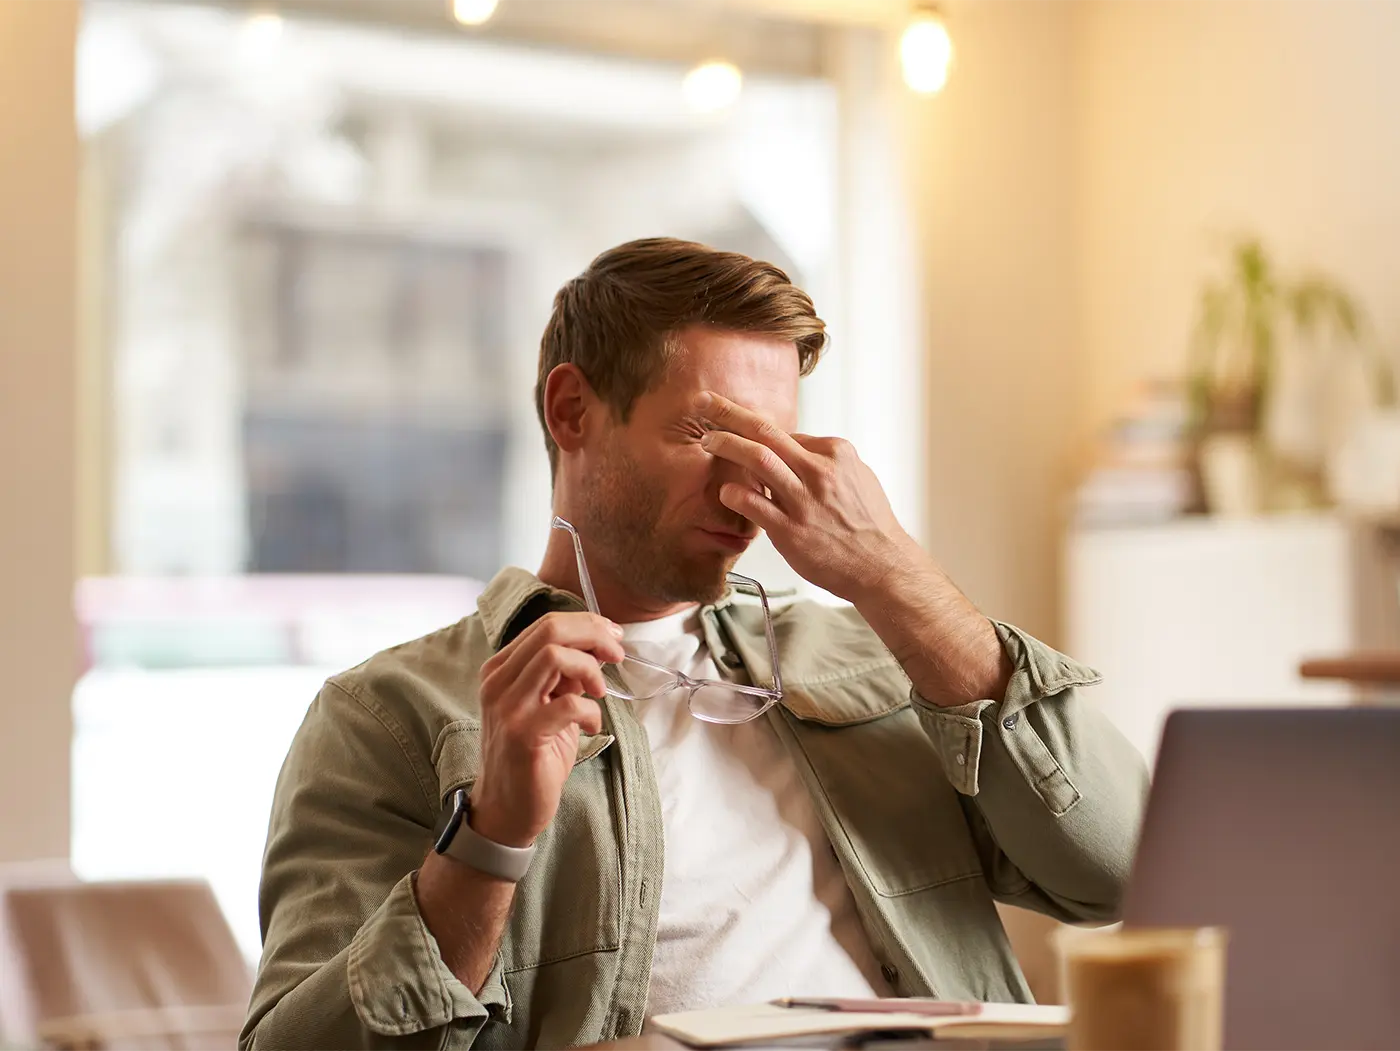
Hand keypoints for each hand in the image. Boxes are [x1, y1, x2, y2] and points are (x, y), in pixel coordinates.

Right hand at [470, 612, 624, 847]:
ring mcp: (507, 707)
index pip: (545, 624)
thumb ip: (563, 676)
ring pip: (554, 657)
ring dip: (590, 669)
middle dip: (593, 635)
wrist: (507, 808)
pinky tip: (591, 726)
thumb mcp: (547, 706)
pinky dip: (590, 711)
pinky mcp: (523, 734)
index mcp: (502, 669)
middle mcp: (498, 682)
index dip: (586, 624)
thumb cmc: (532, 756)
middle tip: (617, 654)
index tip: (613, 636)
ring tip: (599, 693)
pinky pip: (568, 703)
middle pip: (550, 631)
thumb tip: (596, 648)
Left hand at [696, 391, 920, 601]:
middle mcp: (819, 471)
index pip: (788, 434)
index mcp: (836, 454)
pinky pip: (755, 505)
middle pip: (766, 431)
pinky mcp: (791, 531)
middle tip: (702, 401)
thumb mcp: (859, 477)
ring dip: (727, 445)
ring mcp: (804, 501)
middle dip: (729, 412)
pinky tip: (724, 491)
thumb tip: (798, 447)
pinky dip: (735, 494)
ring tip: (706, 440)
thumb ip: (827, 461)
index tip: (741, 432)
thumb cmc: (870, 524)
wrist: (882, 566)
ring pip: (758, 460)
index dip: (760, 435)